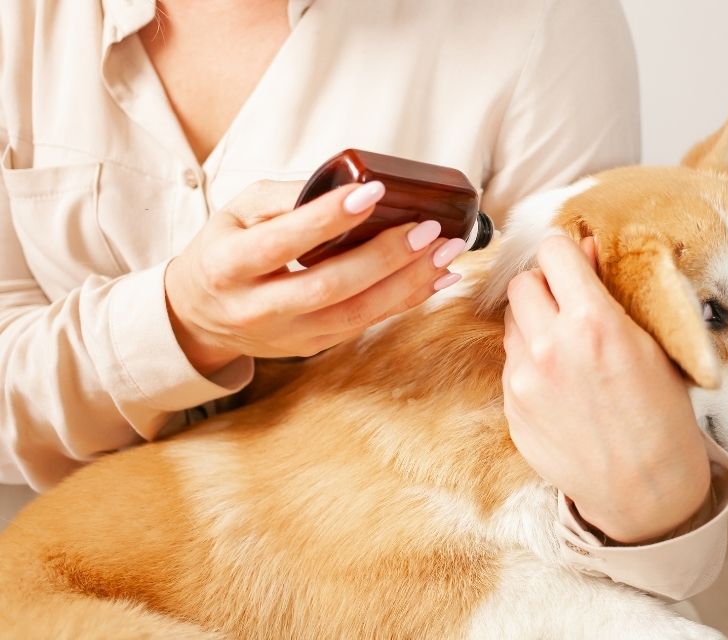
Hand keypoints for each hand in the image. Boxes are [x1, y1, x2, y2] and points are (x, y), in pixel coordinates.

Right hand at [165, 180, 464, 374]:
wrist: (201, 314)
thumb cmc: (225, 249)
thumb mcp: (238, 211)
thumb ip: (286, 197)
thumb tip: (350, 184)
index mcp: (228, 266)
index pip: (281, 243)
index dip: (327, 219)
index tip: (372, 192)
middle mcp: (256, 308)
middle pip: (328, 286)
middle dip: (384, 258)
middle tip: (427, 229)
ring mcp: (287, 334)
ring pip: (354, 314)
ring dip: (407, 284)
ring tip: (445, 254)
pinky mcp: (312, 346)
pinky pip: (365, 325)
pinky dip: (405, 301)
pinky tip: (435, 278)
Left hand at [502, 235, 710, 543]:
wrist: (644, 490)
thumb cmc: (661, 417)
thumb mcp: (651, 345)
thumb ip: (610, 293)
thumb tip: (585, 249)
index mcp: (593, 323)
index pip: (552, 252)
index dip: (565, 254)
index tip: (573, 262)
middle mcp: (549, 347)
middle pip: (522, 283)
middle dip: (544, 286)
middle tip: (568, 303)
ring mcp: (524, 380)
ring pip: (511, 322)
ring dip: (532, 322)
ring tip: (565, 347)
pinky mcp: (511, 407)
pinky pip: (511, 363)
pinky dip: (529, 361)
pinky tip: (559, 383)